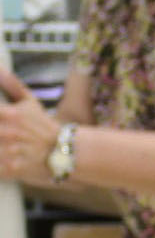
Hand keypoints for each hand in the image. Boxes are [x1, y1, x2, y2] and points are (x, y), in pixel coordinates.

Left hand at [0, 66, 61, 185]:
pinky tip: (3, 157)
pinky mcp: (12, 168)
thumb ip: (12, 85)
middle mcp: (8, 132)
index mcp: (9, 114)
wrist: (65, 149)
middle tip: (2, 132)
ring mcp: (9, 151)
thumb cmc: (43, 125)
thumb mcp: (30, 102)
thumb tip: (0, 69)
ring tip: (3, 142)